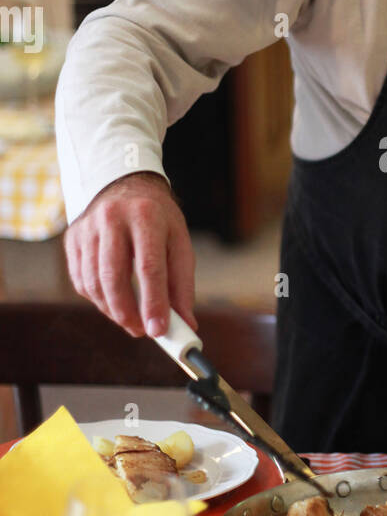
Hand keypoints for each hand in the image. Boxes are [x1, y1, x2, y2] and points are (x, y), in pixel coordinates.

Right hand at [64, 172, 196, 338]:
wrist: (124, 184)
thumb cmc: (157, 219)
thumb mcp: (178, 241)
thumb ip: (183, 283)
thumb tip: (186, 323)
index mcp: (146, 216)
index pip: (149, 267)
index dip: (153, 303)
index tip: (158, 331)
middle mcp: (112, 219)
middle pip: (114, 277)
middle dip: (127, 313)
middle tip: (140, 331)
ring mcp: (87, 228)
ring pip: (93, 283)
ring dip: (112, 310)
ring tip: (131, 320)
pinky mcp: (72, 239)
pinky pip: (80, 280)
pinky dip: (98, 299)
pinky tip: (113, 301)